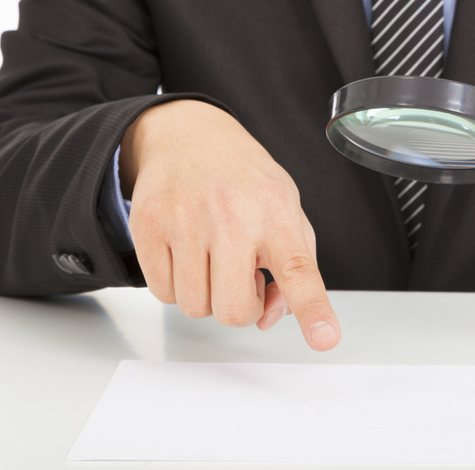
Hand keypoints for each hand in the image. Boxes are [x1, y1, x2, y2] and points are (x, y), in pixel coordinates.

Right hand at [120, 100, 339, 350]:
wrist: (190, 135)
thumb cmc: (245, 182)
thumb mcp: (287, 211)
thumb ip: (294, 268)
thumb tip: (271, 315)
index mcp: (276, 214)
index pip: (298, 270)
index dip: (312, 309)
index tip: (325, 338)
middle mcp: (232, 217)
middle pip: (234, 311)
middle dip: (241, 308)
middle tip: (243, 278)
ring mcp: (186, 221)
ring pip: (195, 307)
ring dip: (207, 296)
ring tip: (214, 260)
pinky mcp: (149, 226)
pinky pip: (162, 293)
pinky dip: (177, 285)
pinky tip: (188, 255)